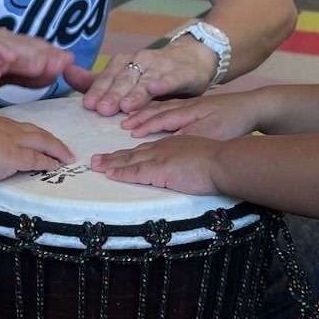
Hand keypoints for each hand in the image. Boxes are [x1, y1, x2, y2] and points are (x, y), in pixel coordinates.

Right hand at [0, 115, 74, 187]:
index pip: (22, 127)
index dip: (36, 135)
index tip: (43, 141)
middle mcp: (7, 128)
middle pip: (38, 132)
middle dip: (53, 141)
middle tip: (64, 149)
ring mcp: (12, 141)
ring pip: (42, 142)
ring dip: (57, 150)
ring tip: (67, 158)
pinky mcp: (13, 157)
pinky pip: (37, 159)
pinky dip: (48, 162)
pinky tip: (55, 166)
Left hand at [71, 36, 216, 115]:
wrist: (192, 58)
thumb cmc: (153, 73)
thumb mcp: (125, 77)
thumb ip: (97, 80)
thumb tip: (65, 73)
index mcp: (124, 63)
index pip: (107, 78)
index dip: (98, 91)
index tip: (88, 105)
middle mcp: (140, 61)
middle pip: (124, 80)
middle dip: (113, 94)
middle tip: (103, 109)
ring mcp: (160, 65)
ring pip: (145, 80)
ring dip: (135, 92)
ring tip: (125, 106)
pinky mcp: (181, 72)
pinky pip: (171, 78)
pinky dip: (163, 83)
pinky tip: (155, 89)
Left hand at [89, 136, 222, 195]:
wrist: (223, 160)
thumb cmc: (217, 160)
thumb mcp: (197, 155)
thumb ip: (185, 160)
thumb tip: (182, 169)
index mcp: (171, 144)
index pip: (145, 149)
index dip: (129, 153)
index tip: (116, 156)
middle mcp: (162, 148)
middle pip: (132, 152)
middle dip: (113, 157)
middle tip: (96, 159)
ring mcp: (159, 158)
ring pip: (130, 160)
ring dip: (111, 163)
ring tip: (96, 165)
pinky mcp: (160, 169)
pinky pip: (136, 172)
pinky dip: (121, 172)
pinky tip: (110, 174)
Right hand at [118, 90, 261, 140]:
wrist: (254, 106)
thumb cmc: (234, 121)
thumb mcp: (213, 131)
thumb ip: (189, 134)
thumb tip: (166, 141)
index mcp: (187, 111)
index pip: (160, 118)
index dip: (143, 125)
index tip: (128, 133)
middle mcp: (186, 106)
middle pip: (157, 110)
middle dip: (138, 117)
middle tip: (122, 123)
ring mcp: (191, 105)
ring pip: (162, 107)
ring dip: (146, 113)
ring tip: (131, 118)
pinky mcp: (198, 107)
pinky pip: (170, 106)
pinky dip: (158, 109)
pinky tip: (155, 114)